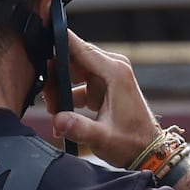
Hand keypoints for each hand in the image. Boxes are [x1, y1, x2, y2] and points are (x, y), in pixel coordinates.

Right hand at [35, 33, 165, 166]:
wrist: (148, 151)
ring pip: (74, 71)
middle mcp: (113, 68)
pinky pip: (79, 83)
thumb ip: (78, 128)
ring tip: (53, 109)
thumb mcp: (102, 138)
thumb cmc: (132, 143)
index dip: (58, 42)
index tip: (40, 38)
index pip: (80, 48)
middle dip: (55, 75)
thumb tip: (58, 120)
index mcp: (115, 73)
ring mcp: (110, 76)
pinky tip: (63, 116)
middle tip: (46, 98)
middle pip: (74, 58)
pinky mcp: (106, 85)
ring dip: (60, 88)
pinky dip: (69, 96)